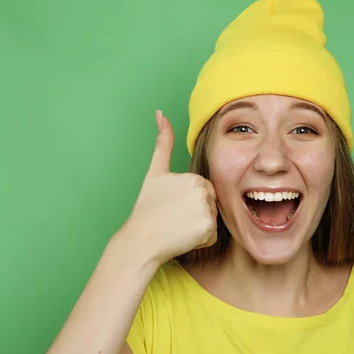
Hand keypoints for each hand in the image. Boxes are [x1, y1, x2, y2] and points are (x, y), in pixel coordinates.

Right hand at [119, 110, 217, 264]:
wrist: (141, 240)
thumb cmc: (147, 207)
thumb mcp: (155, 172)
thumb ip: (163, 143)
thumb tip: (160, 113)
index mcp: (194, 177)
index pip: (203, 188)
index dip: (188, 198)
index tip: (172, 204)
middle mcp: (203, 193)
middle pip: (210, 202)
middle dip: (196, 211)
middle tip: (174, 216)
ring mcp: (207, 212)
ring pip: (212, 218)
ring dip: (199, 225)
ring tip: (178, 226)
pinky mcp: (208, 231)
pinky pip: (211, 235)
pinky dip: (200, 239)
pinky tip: (184, 237)